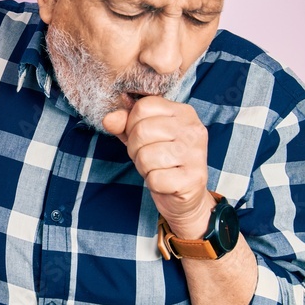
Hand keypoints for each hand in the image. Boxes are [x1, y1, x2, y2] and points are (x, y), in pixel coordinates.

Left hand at [102, 96, 212, 238]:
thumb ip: (124, 124)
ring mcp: (196, 154)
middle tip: (149, 157)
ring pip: (146, 156)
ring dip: (144, 167)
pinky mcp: (193, 179)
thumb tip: (108, 119)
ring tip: (158, 169)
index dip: (132, 124)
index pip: (143, 107)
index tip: (143, 137)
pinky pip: (155, 179)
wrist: (185, 197)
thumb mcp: (142, 138)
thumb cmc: (163, 162)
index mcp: (184, 112)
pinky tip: (165, 182)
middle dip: (136, 149)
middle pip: (142, 131)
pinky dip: (153, 183)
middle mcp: (193, 130)